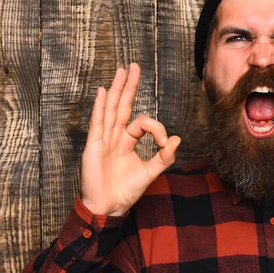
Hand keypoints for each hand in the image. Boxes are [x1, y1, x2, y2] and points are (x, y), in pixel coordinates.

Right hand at [81, 63, 180, 215]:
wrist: (109, 206)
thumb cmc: (126, 191)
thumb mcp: (150, 172)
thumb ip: (164, 157)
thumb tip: (178, 139)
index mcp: (127, 142)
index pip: (142, 123)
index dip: (157, 129)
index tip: (164, 144)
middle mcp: (115, 136)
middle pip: (123, 106)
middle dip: (129, 86)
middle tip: (134, 66)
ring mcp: (103, 139)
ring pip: (112, 109)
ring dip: (117, 89)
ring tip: (122, 70)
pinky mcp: (94, 146)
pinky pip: (98, 123)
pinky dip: (101, 107)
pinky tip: (104, 91)